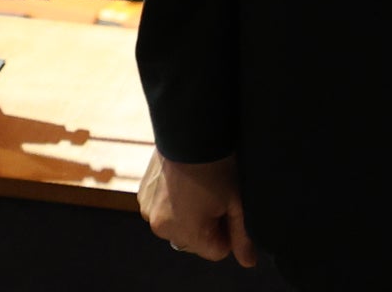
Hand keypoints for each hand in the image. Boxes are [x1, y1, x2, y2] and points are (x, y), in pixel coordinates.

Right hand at [141, 150, 254, 265]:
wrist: (191, 128)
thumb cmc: (217, 164)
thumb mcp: (236, 200)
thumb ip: (242, 234)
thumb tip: (249, 262)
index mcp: (185, 233)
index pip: (215, 251)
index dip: (229, 230)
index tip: (231, 207)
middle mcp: (161, 227)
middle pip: (195, 239)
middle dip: (208, 222)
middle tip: (218, 193)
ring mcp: (148, 210)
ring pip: (179, 223)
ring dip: (190, 211)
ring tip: (201, 184)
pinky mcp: (142, 193)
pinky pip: (163, 207)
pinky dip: (174, 199)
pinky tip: (185, 178)